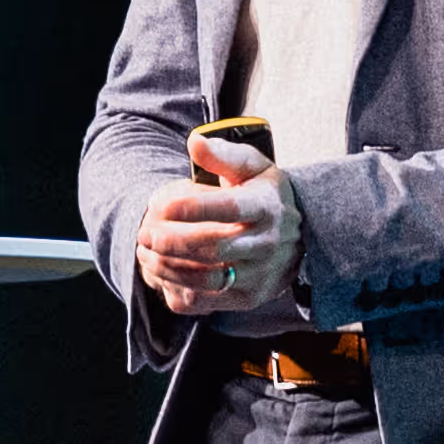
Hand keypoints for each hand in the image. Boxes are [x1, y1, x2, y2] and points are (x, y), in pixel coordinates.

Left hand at [139, 132, 298, 314]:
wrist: (300, 235)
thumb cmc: (264, 194)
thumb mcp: (252, 167)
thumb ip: (222, 155)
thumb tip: (194, 141)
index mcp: (266, 206)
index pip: (230, 209)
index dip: (193, 208)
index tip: (161, 204)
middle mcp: (267, 244)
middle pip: (213, 247)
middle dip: (172, 241)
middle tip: (144, 232)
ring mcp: (259, 275)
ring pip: (206, 279)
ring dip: (168, 268)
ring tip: (146, 252)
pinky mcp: (248, 298)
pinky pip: (205, 302)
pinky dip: (177, 289)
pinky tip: (161, 271)